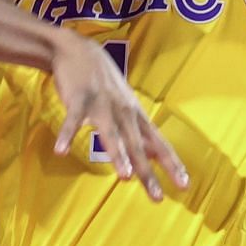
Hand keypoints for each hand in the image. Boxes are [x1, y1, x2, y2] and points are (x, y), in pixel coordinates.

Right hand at [48, 34, 189, 201]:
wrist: (77, 48)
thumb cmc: (103, 80)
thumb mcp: (125, 103)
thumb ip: (136, 128)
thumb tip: (152, 153)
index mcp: (135, 115)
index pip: (158, 143)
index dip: (172, 164)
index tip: (184, 185)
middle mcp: (123, 111)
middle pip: (137, 145)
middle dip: (148, 172)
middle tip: (157, 197)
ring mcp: (101, 104)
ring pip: (111, 133)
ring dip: (118, 154)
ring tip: (125, 176)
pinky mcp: (78, 98)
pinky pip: (72, 120)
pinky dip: (66, 134)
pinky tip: (61, 151)